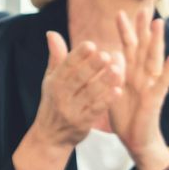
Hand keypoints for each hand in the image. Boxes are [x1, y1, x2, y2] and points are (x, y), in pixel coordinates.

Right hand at [33, 31, 124, 148]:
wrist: (50, 136)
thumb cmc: (54, 102)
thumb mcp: (51, 80)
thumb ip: (56, 57)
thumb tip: (52, 33)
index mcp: (54, 82)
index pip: (66, 66)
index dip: (78, 55)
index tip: (91, 44)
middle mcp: (61, 95)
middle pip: (78, 78)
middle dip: (92, 67)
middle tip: (107, 55)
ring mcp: (72, 110)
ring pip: (89, 94)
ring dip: (103, 82)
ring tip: (117, 70)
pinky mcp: (83, 123)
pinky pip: (96, 110)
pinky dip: (107, 101)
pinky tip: (118, 91)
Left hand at [104, 10, 168, 169]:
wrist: (136, 139)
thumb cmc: (126, 116)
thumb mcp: (114, 90)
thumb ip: (115, 72)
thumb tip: (112, 52)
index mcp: (131, 73)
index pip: (129, 47)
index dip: (126, 30)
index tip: (122, 11)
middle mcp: (142, 75)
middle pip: (144, 46)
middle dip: (143, 27)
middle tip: (145, 5)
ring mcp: (151, 85)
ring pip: (154, 58)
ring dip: (157, 40)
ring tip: (160, 23)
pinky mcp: (156, 97)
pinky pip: (164, 80)